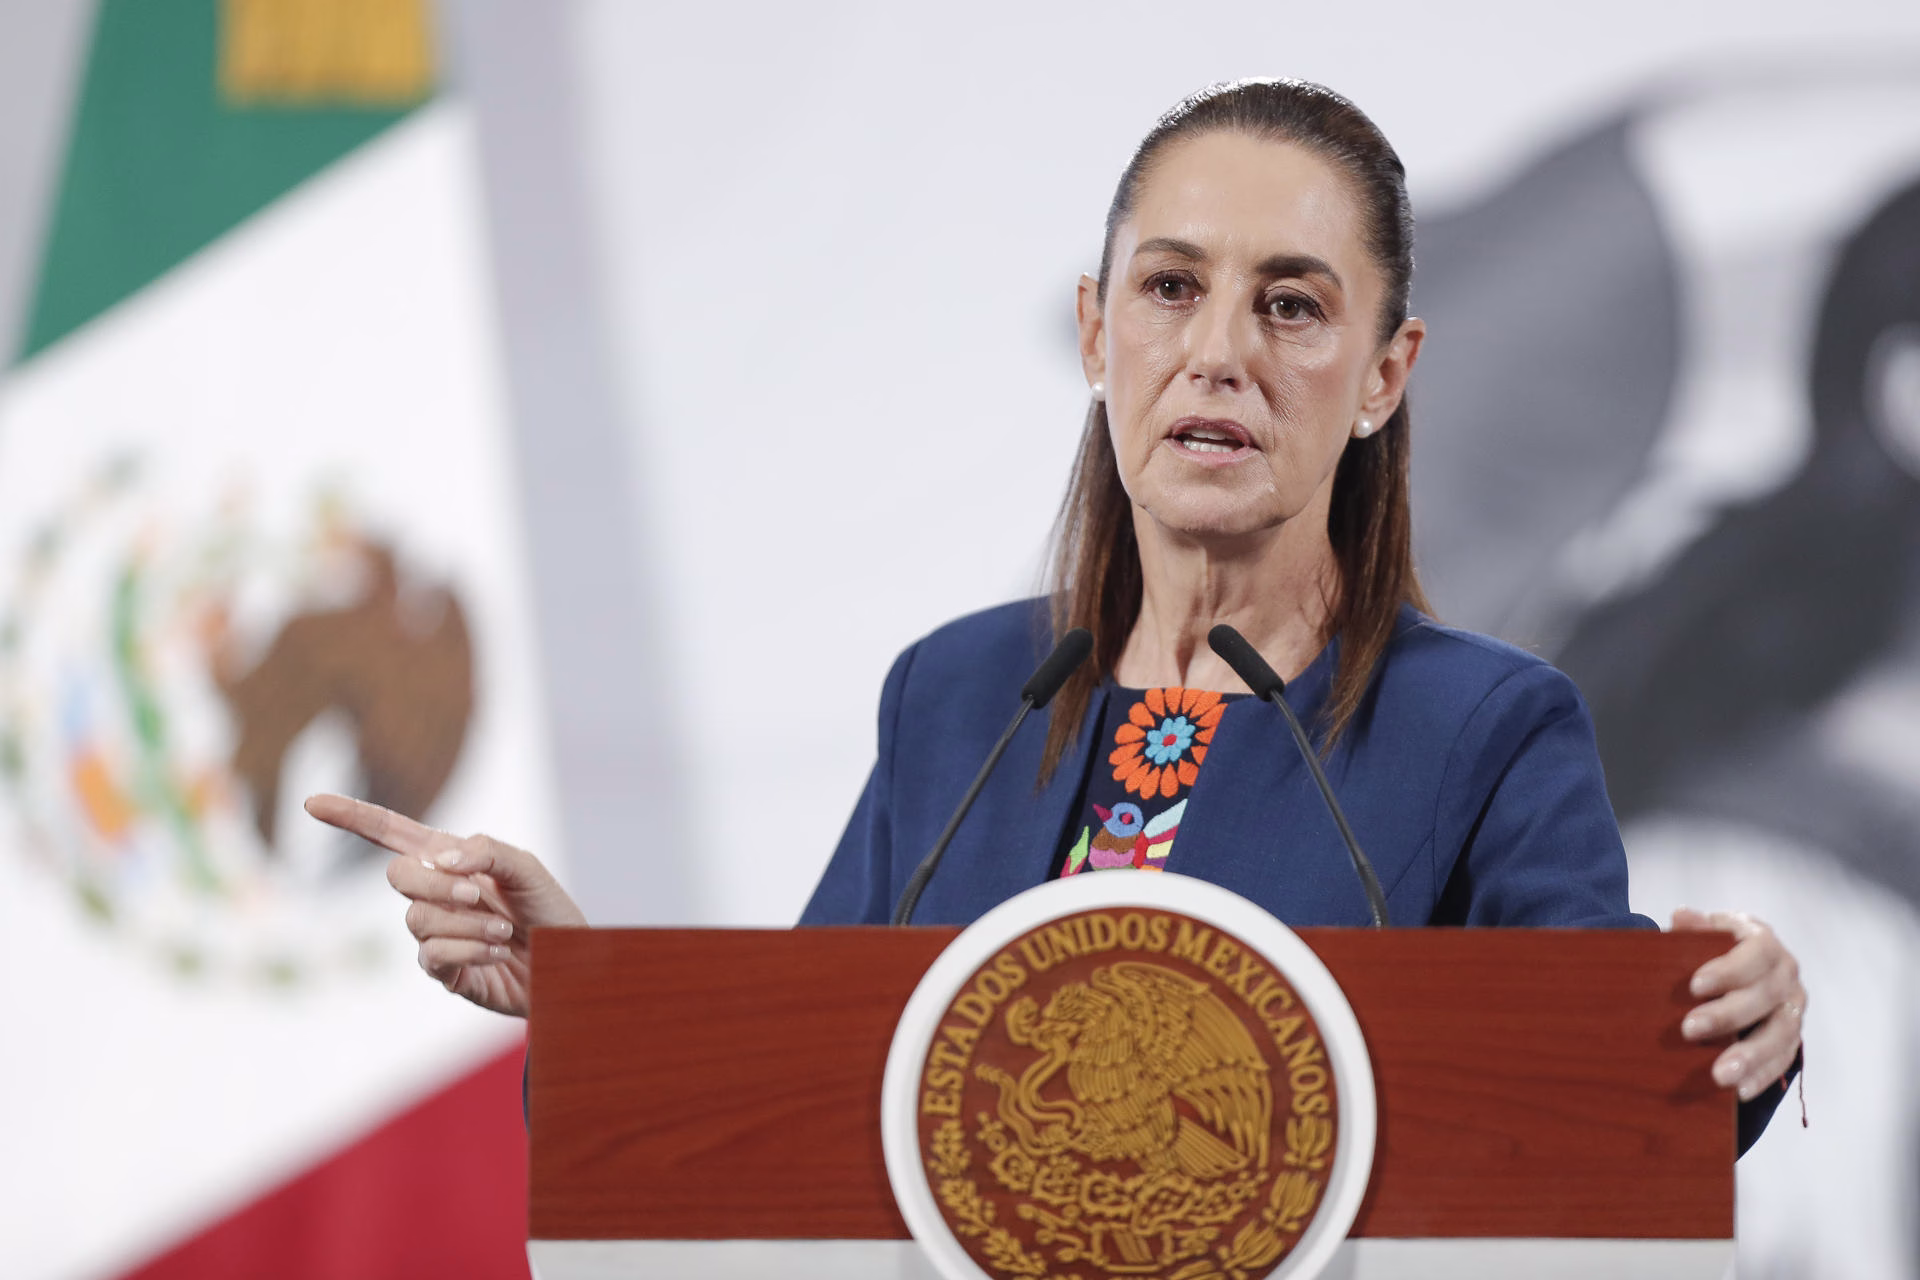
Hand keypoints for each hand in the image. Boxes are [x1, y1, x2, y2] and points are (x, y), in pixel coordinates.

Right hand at [304, 793, 586, 1017]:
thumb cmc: (549, 910)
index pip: (391, 833)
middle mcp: (436, 894)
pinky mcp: (445, 970)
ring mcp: (436, 934)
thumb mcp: (526, 868)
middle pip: (398, 876)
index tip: (311, 803)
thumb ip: (485, 851)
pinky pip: (431, 956)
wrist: (571, 963)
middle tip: (478, 894)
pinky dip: (467, 949)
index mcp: (451, 860)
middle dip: (436, 884)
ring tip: (503, 929)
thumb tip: (438, 860)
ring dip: (466, 923)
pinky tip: (495, 950)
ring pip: (417, 920)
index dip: (351, 817)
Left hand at [1672, 907, 1805, 1101]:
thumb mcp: (1702, 935)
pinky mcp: (1792, 1038)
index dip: (1729, 969)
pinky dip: (1761, 1077)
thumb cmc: (1710, 952)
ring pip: (1780, 1033)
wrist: (1735, 974)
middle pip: (1766, 996)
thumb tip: (1682, 916)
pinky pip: (1783, 1061)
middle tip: (1689, 1029)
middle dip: (1728, 1015)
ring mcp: (1793, 1008)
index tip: (1695, 985)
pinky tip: (1738, 1091)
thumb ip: (1693, 930)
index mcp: (1764, 943)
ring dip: (1750, 1056)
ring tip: (1719, 1075)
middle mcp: (1786, 975)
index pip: (1756, 952)